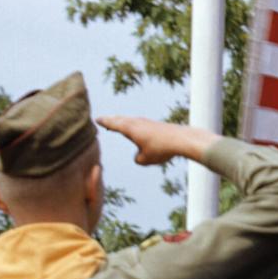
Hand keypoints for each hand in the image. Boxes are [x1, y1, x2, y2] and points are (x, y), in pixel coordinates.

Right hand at [96, 116, 216, 165]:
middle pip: (120, 120)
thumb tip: (139, 156)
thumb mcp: (145, 160)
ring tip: (117, 123)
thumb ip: (137, 159)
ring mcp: (146, 122)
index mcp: (130, 128)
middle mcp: (136, 122)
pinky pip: (139, 124)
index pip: (113, 124)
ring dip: (122, 122)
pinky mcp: (155, 125)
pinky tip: (136, 129)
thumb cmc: (161, 149)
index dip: (104, 122)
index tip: (97, 119)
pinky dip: (133, 125)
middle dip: (111, 120)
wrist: (180, 139)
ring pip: (130, 121)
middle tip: (103, 120)